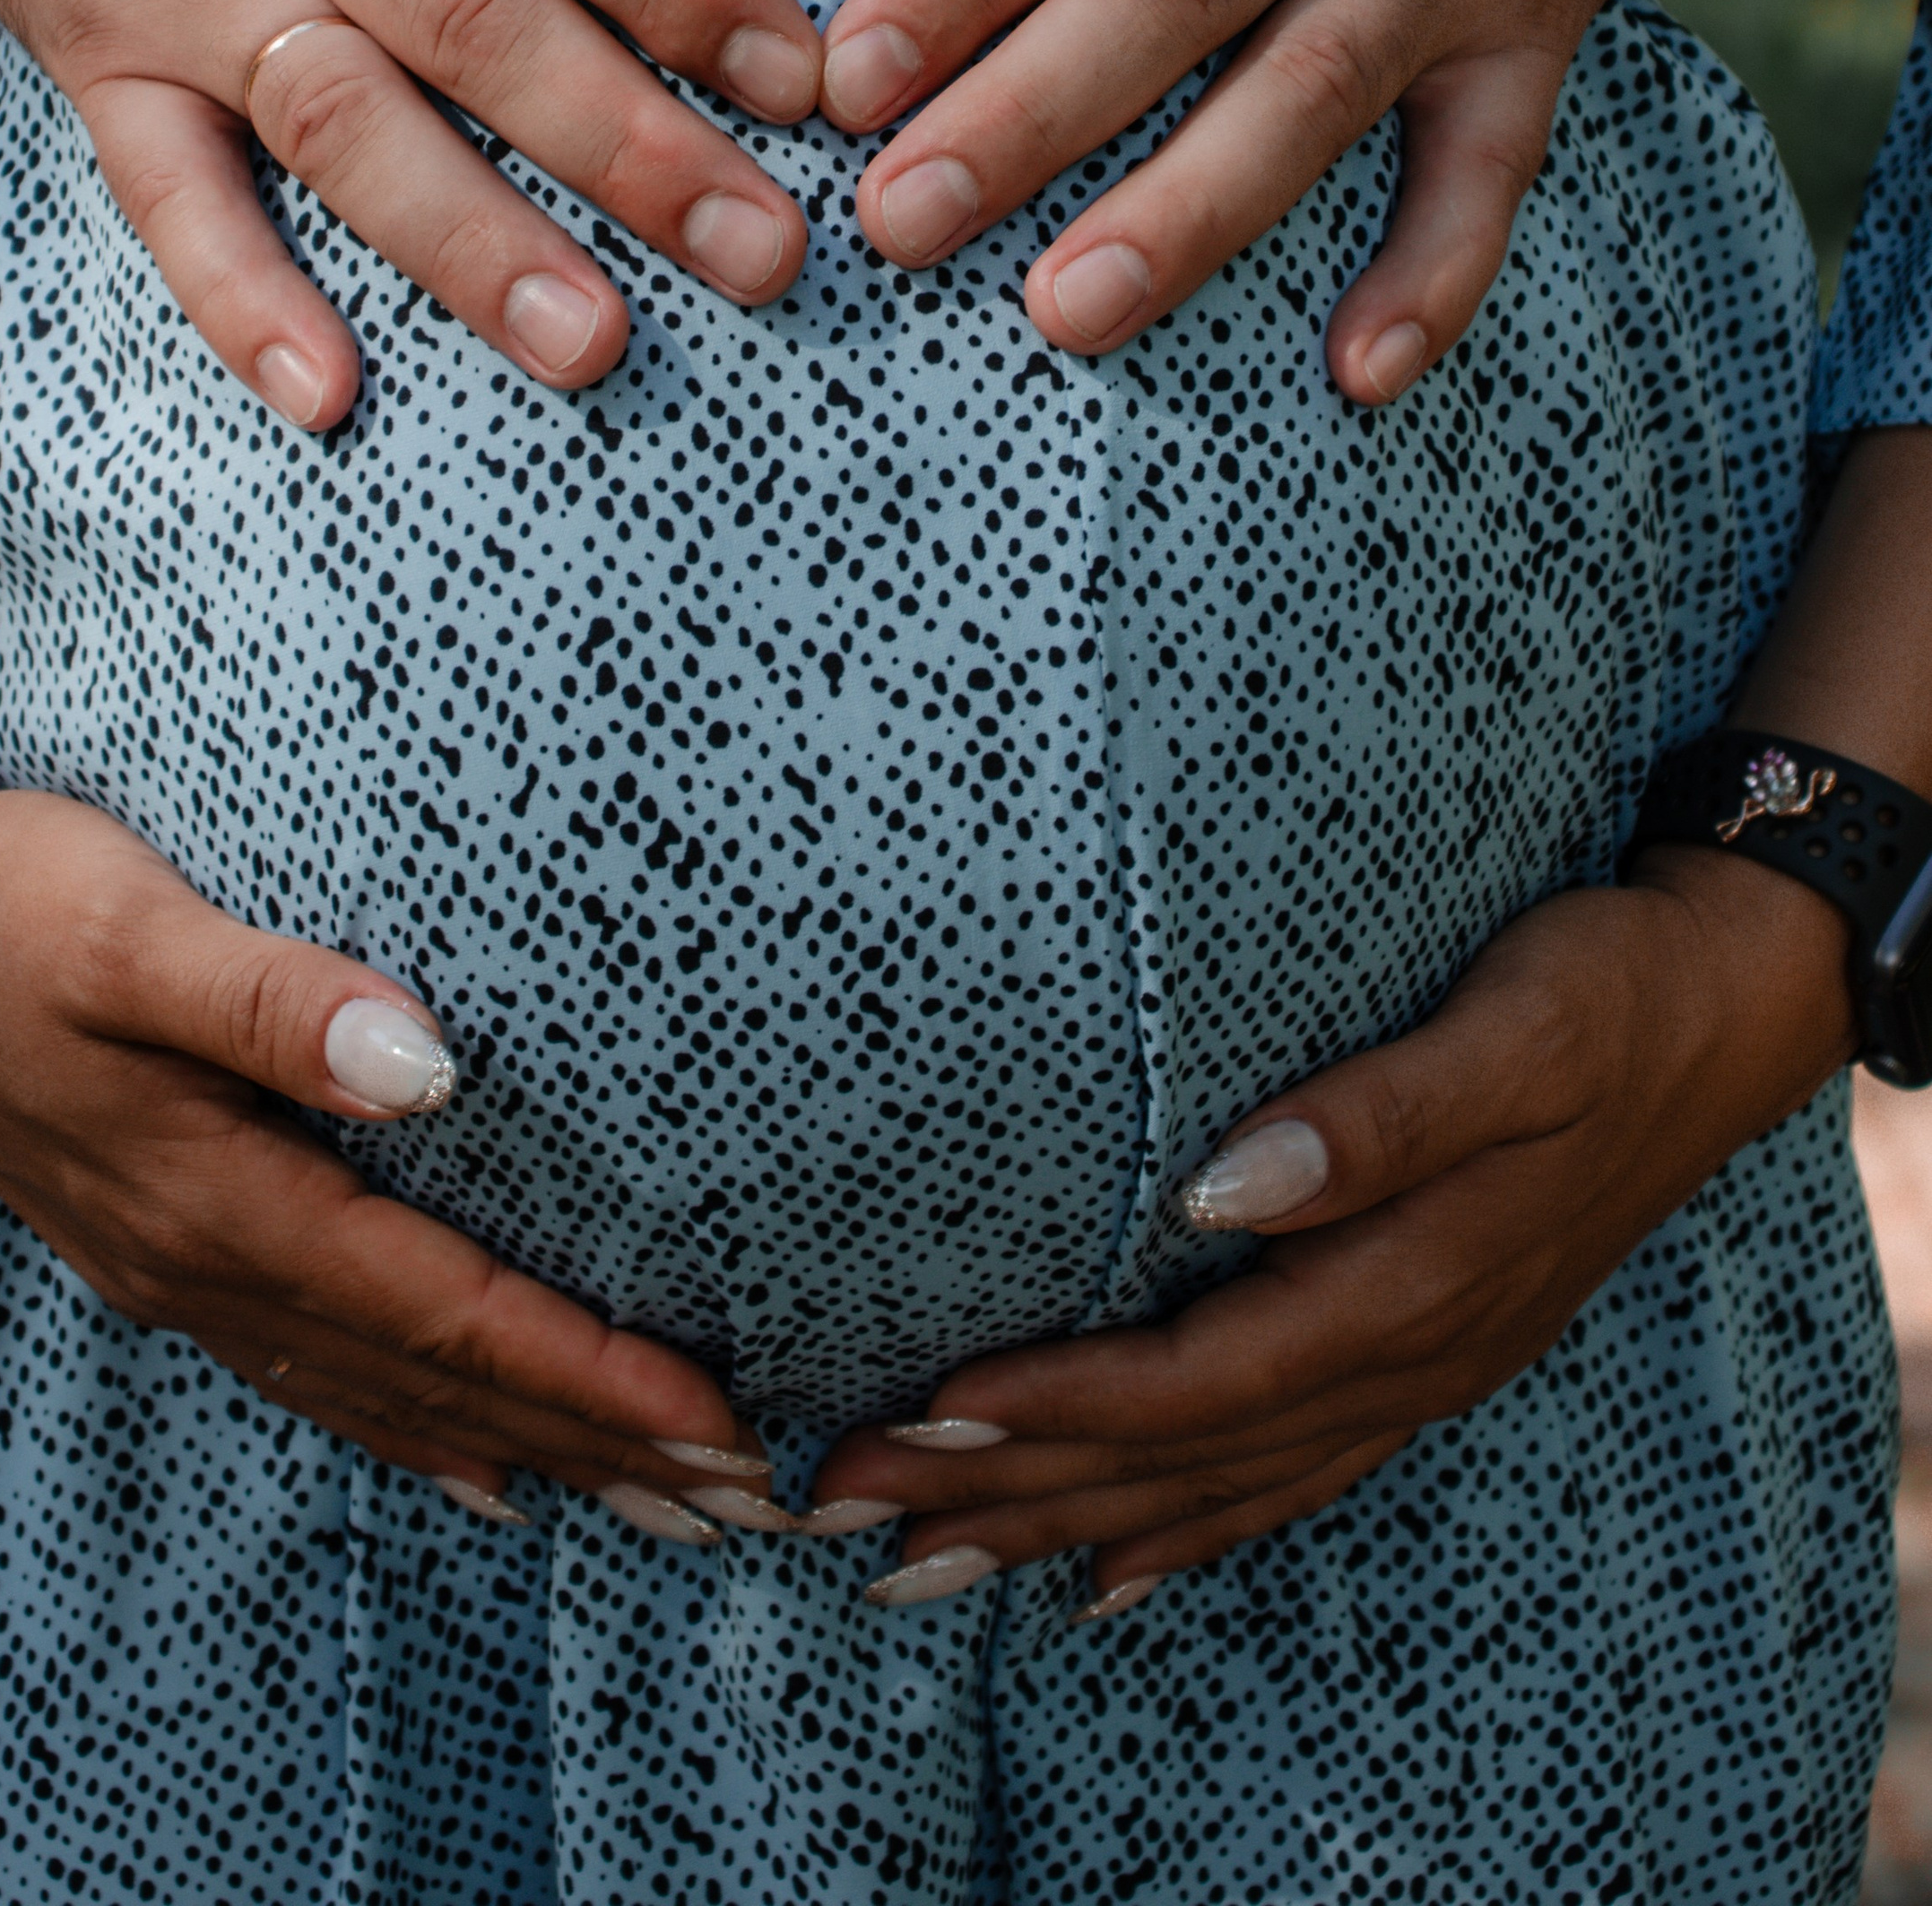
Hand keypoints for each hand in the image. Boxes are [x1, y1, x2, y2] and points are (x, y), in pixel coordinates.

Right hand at [0, 0, 831, 419]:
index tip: (804, 78)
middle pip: (468, 23)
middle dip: (627, 151)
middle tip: (768, 257)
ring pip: (336, 123)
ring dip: (468, 246)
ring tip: (596, 348)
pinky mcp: (90, 44)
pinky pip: (161, 189)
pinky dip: (235, 296)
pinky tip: (328, 396)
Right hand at [0, 736, 765, 1527]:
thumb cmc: (6, 896)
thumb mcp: (131, 929)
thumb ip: (273, 997)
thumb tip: (432, 1063)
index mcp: (213, 1198)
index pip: (439, 1310)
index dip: (582, 1371)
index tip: (712, 1416)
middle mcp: (200, 1263)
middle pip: (427, 1381)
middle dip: (592, 1442)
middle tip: (743, 1496)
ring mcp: (173, 1269)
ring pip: (378, 1394)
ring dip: (520, 1447)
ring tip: (651, 1503)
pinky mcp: (157, 1243)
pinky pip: (310, 1374)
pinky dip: (404, 1429)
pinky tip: (471, 1467)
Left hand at [811, 852, 1852, 1611]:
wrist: (1722, 1009)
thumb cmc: (1600, 993)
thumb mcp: (1512, 1028)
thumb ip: (1378, 1113)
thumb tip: (1226, 1183)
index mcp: (1415, 1280)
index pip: (1205, 1375)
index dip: (1067, 1404)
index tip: (930, 1409)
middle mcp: (1409, 1354)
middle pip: (1183, 1454)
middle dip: (1008, 1488)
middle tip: (846, 1507)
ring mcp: (1420, 1370)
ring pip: (1218, 1485)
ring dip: (1065, 1528)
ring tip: (919, 1564)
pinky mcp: (1423, 1351)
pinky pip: (1286, 1478)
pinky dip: (1187, 1532)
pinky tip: (1106, 1574)